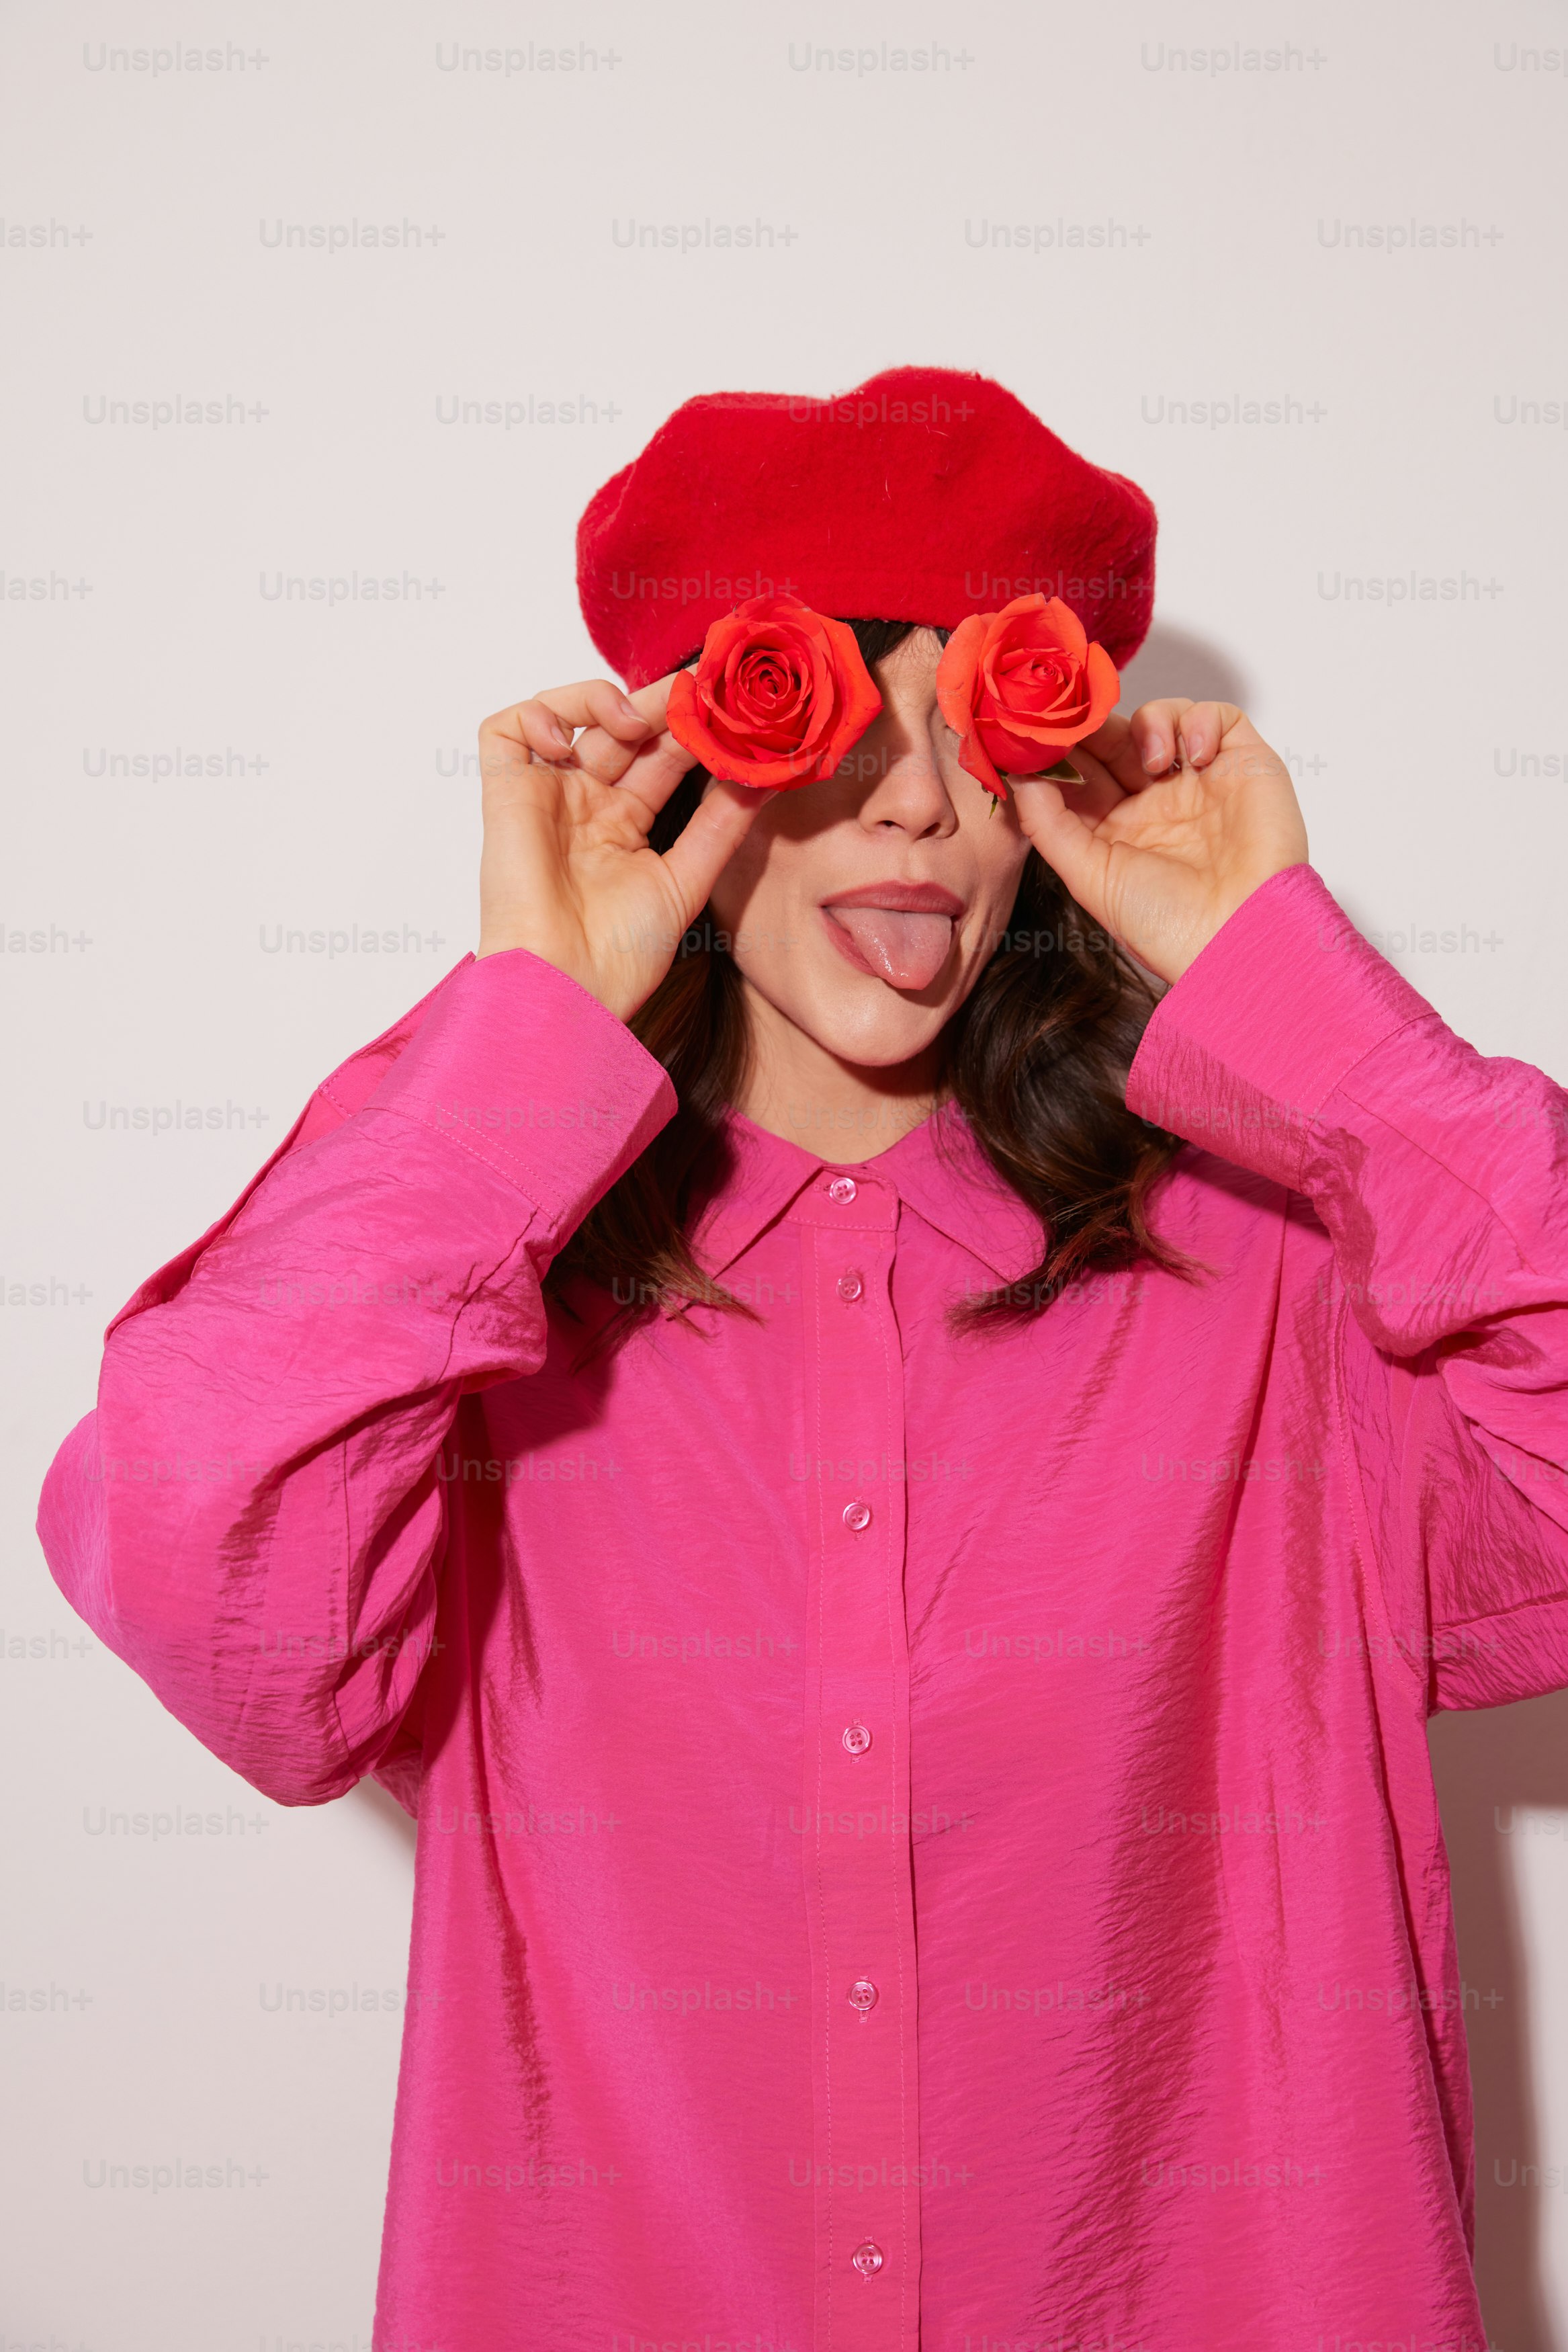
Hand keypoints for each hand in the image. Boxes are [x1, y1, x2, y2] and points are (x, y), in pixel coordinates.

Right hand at [473, 671, 775, 1021]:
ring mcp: (544, 797)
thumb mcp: (687, 880)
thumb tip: (765, 775)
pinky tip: (572, 740)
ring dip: (604, 700)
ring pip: (565, 714)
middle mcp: (583, 805)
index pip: (661, 757)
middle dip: (660, 704)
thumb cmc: (620, 955)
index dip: (691, 727)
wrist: (567, 988)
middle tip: (699, 689)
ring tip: (641, 720)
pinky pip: (504, 731)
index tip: (727, 705)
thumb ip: (721, 825)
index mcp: (623, 826)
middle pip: (621, 730)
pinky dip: (537, 715)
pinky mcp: (505, 795)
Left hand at [1009, 699, 1308, 983]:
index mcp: (1115, 829)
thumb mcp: (1089, 877)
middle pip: (1114, 740)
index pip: (1080, 773)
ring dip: (1146, 724)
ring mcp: (1198, 781)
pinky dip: (1199, 722)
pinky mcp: (1243, 764)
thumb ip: (1048, 824)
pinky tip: (1193, 757)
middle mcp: (1154, 802)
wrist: (1239, 936)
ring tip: (1151, 761)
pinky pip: (1217, 717)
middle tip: (1079, 717)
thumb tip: (1017, 775)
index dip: (1058, 751)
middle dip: (1093, 727)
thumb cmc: (1167, 923)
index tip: (1035, 734)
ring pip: (1160, 720)